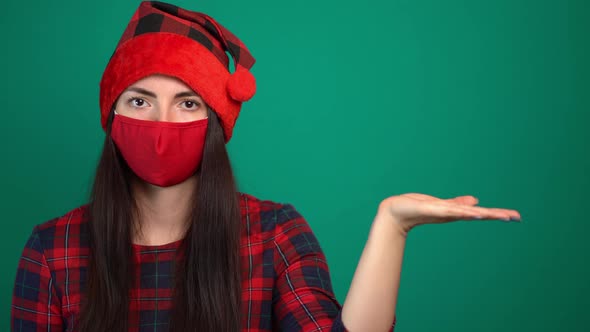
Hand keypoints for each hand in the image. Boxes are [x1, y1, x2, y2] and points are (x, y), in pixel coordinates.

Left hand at [377, 193, 520, 236]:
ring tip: (500, 215)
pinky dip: (463, 212)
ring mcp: (444, 213)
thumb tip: (476, 201)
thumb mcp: (441, 204)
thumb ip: (457, 203)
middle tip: (516, 217)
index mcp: (455, 212)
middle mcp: (452, 214)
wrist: (396, 212)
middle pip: (480, 214)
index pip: (481, 212)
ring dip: (484, 213)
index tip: (516, 216)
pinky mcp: (434, 209)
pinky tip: (475, 212)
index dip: (498, 214)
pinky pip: (452, 210)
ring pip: (468, 213)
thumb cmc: (416, 208)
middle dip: (497, 215)